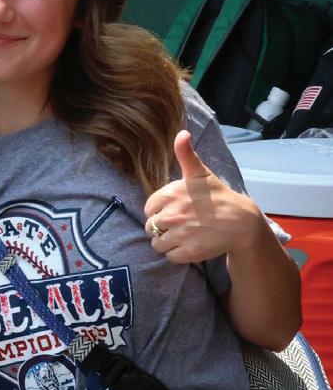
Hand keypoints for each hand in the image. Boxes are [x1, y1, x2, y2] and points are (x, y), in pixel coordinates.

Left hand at [143, 130, 264, 264]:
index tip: (173, 210)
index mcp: (172, 193)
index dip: (158, 211)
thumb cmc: (219, 197)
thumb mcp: (201, 173)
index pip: (148, 208)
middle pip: (151, 227)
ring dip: (166, 242)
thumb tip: (182, 133)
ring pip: (157, 244)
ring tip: (183, 236)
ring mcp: (180, 234)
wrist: (242, 222)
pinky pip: (169, 256)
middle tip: (179, 225)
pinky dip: (176, 254)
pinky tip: (189, 245)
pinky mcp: (188, 252)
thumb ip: (186, 155)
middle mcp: (173, 214)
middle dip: (161, 227)